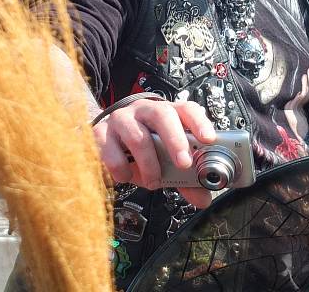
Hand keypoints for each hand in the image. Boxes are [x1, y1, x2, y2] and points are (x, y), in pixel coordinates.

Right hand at [93, 99, 215, 207]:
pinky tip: (125, 176)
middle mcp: (144, 110)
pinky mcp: (100, 133)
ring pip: (137, 135)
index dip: (198, 122)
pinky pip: (110, 151)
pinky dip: (121, 169)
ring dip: (148, 163)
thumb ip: (184, 179)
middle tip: (184, 164)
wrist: (107, 139)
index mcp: (167, 113)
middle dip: (175, 140)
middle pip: (162, 114)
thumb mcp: (166, 162)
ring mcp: (121, 119)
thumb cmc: (144, 149)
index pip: (186, 109)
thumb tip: (203, 198)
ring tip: (153, 181)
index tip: (208, 140)